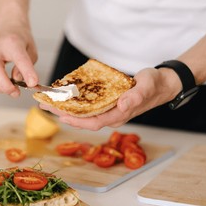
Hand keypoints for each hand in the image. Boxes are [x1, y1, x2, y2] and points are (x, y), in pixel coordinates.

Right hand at [0, 20, 37, 96]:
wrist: (6, 30)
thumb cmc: (20, 41)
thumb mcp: (31, 50)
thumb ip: (28, 66)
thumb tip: (18, 80)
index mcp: (12, 42)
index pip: (19, 58)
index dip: (27, 72)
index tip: (33, 83)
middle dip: (6, 86)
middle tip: (17, 92)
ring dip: (0, 88)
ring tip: (11, 86)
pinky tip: (1, 83)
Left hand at [39, 67, 181, 129]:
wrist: (161, 84)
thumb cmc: (154, 84)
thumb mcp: (147, 87)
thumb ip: (136, 96)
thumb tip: (123, 106)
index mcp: (119, 114)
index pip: (93, 122)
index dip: (75, 120)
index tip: (59, 114)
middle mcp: (112, 115)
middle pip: (83, 119)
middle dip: (63, 113)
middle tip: (44, 105)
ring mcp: (109, 110)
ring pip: (83, 114)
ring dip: (66, 109)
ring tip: (49, 102)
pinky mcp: (107, 104)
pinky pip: (88, 107)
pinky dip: (75, 103)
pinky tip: (66, 98)